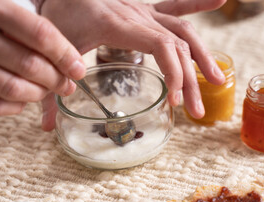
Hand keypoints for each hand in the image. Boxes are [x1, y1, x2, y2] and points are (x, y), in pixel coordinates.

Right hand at [0, 0, 84, 122]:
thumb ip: (25, 20)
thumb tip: (67, 55)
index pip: (40, 34)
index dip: (66, 55)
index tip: (78, 69)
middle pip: (30, 65)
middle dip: (57, 80)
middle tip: (67, 85)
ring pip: (13, 88)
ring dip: (38, 95)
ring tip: (45, 92)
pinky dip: (14, 107)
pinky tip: (22, 101)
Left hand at [41, 0, 225, 129]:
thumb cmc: (55, 18)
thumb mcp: (51, 52)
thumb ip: (48, 91)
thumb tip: (45, 128)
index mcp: (115, 23)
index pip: (159, 45)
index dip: (174, 73)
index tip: (175, 101)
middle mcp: (135, 13)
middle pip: (176, 46)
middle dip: (190, 81)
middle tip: (197, 112)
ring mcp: (143, 10)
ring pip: (182, 31)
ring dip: (202, 56)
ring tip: (218, 81)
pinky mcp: (144, 10)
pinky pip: (175, 7)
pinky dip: (197, 5)